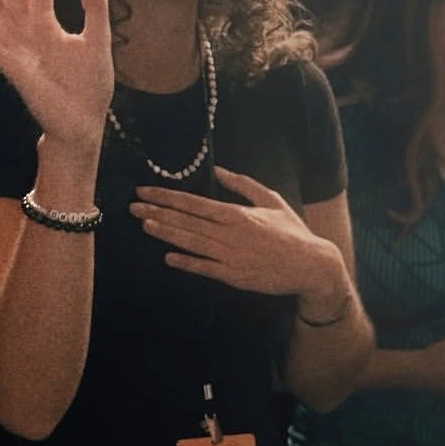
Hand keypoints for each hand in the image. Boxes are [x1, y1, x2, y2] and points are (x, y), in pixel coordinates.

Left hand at [130, 165, 349, 301]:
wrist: (311, 266)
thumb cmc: (292, 231)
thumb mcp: (271, 200)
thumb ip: (243, 185)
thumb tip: (219, 170)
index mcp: (237, 214)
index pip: (194, 203)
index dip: (166, 197)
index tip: (145, 192)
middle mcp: (230, 234)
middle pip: (186, 221)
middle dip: (157, 213)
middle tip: (133, 206)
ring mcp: (230, 256)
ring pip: (191, 243)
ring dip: (166, 234)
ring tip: (145, 225)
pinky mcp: (234, 276)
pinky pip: (204, 268)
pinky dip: (186, 262)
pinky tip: (168, 257)